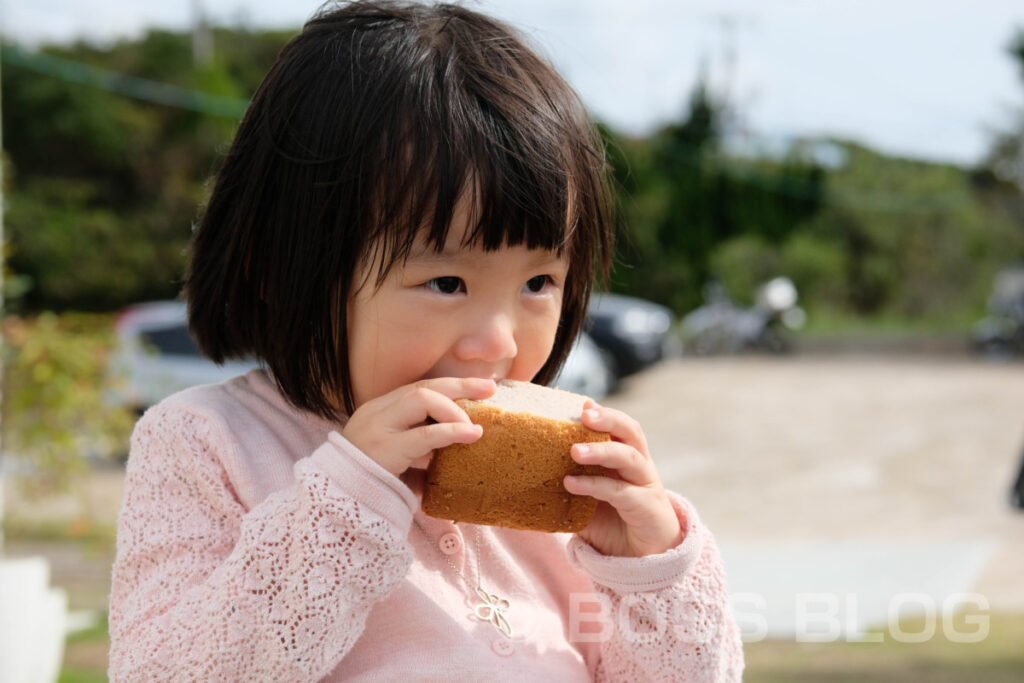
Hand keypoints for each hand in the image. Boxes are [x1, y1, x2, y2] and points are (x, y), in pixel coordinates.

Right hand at [341, 377, 495, 474]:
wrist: (338, 506)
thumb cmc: (372, 486)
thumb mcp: (399, 462)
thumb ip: (421, 452)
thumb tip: (457, 454)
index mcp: (380, 411)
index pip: (419, 388)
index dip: (451, 385)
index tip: (480, 386)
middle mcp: (376, 413)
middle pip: (422, 387)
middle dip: (459, 385)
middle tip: (489, 388)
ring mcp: (378, 429)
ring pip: (422, 398)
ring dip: (454, 409)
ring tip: (474, 427)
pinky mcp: (384, 450)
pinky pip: (423, 434)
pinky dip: (451, 431)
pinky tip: (471, 434)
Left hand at [564, 400, 682, 556]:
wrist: (642, 558)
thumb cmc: (613, 522)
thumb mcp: (589, 498)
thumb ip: (571, 480)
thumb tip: (529, 470)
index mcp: (628, 458)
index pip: (622, 427)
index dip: (605, 413)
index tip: (583, 404)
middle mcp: (640, 467)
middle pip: (632, 432)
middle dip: (609, 419)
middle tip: (584, 415)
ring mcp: (646, 485)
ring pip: (628, 457)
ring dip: (601, 450)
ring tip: (574, 451)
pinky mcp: (647, 508)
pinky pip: (620, 491)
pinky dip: (595, 485)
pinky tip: (571, 484)